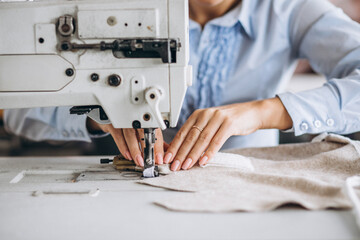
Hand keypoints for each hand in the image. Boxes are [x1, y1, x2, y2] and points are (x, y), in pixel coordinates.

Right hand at [86, 119, 166, 166]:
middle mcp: (136, 118)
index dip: (158, 147)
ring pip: (131, 134)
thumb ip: (156, 142)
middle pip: (144, 133)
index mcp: (147, 120)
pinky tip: (128, 155)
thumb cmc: (130, 125)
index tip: (159, 159)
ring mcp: (124, 119)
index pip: (155, 133)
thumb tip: (168, 153)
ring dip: (135, 149)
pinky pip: (118, 135)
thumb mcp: (145, 132)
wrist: (110, 116)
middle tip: (151, 161)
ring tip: (139, 161)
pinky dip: (123, 146)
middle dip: (148, 149)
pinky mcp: (113, 122)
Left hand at [163, 97, 291, 170]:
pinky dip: (209, 152)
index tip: (167, 159)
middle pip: (190, 136)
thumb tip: (184, 152)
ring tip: (186, 166)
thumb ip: (199, 134)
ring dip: (192, 154)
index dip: (174, 146)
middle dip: (180, 153)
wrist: (251, 113)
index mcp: (198, 115)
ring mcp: (218, 118)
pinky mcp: (230, 123)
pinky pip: (217, 140)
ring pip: (202, 139)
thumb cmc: (229, 121)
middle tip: (174, 166)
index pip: (182, 132)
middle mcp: (206, 114)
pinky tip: (204, 161)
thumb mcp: (211, 124)